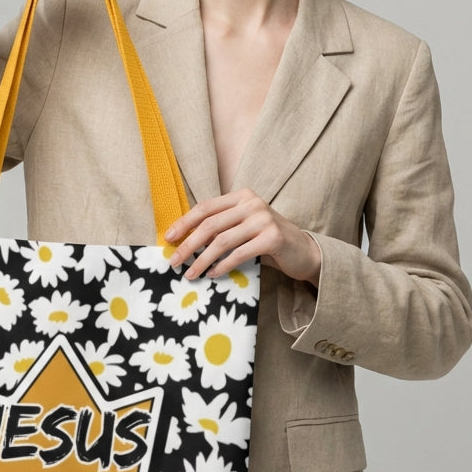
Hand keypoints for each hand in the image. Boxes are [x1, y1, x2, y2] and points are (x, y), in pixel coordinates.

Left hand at [164, 189, 321, 285]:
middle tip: (174, 262)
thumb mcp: (243, 227)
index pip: (205, 207)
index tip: (168, 239)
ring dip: (202, 260)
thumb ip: (221, 227)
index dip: (184, 223)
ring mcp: (264, 219)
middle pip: (210, 224)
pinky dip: (223, 266)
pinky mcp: (273, 238)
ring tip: (190, 273)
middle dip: (188, 245)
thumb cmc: (267, 241)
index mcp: (242, 197)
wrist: (303, 252)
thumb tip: (185, 241)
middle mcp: (252, 203)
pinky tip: (213, 275)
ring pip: (222, 241)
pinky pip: (239, 254)